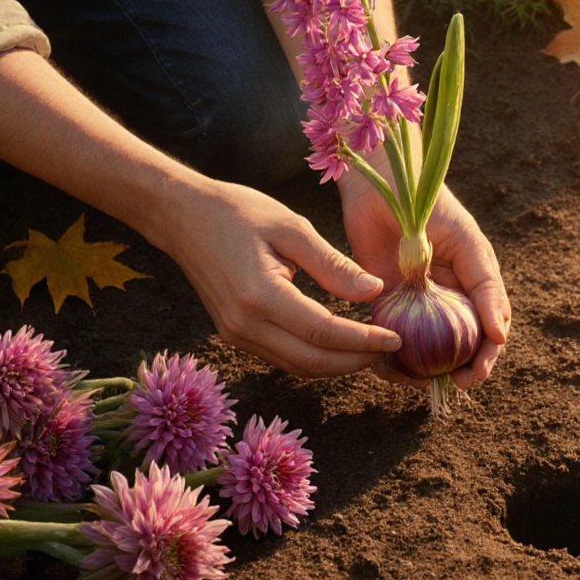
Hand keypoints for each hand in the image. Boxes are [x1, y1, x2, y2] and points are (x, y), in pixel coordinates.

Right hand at [158, 179, 401, 377]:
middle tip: (390, 348)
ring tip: (372, 348)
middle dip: (356, 361)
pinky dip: (315, 358)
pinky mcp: (234, 335)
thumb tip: (374, 291)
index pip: (324, 333)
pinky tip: (340, 344)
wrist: (182, 217)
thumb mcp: (291, 227)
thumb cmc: (238, 212)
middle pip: (312, 362)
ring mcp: (236, 335)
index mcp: (260, 296)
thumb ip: (333, 264)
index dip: (364, 340)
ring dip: (338, 365)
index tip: (396, 336)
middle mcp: (245, 325)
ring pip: (298, 367)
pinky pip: (282, 358)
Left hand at [339, 172, 510, 389]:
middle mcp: (449, 295)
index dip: (489, 354)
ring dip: (427, 371)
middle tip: (459, 384)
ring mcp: (418, 301)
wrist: (379, 185)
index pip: (491, 326)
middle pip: (463, 344)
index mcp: (474, 281)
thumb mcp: (466, 242)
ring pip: (428, 349)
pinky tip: (388, 370)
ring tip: (421, 382)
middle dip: (464, 370)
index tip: (480, 372)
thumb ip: (483, 283)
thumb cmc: (430, 204)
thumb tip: (498, 331)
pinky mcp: (386, 302)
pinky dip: (392, 358)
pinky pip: (393, 338)